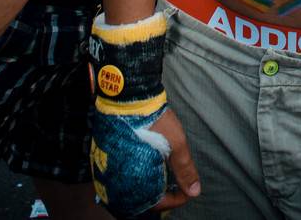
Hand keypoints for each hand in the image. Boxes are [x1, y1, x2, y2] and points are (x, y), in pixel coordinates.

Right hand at [90, 100, 200, 215]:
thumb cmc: (154, 119)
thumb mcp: (176, 144)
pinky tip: (149, 168)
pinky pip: (122, 177)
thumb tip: (194, 191)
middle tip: (178, 186)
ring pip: (132, 189)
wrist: (129, 96)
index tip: (188, 191)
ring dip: (150, 187)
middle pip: (143, 200)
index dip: (176, 200)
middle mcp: (120, 180)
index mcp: (136, 179)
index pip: (157, 203)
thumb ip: (184, 170)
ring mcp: (111, 170)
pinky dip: (138, 177)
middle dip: (162, 196)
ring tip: (166, 178)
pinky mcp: (106, 158)